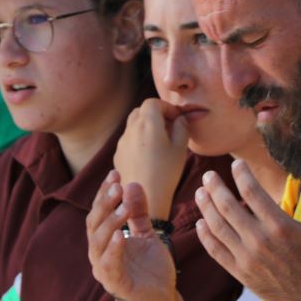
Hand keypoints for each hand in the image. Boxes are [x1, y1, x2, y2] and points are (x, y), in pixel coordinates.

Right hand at [87, 171, 177, 300]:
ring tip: (124, 206)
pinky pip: (109, 264)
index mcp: (105, 241)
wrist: (163, 300)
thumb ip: (139, 212)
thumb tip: (132, 184)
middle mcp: (99, 254)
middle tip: (117, 185)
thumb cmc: (151, 268)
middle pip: (94, 223)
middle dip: (105, 202)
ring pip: (98, 241)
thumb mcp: (148, 234)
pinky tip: (121, 235)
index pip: (99, 212)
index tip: (115, 173)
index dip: (104, 192)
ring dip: (111, 221)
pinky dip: (113, 249)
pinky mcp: (115, 284)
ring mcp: (104, 270)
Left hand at [114, 99, 188, 217]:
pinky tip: (149, 156)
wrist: (145, 198)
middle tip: (169, 127)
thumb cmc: (167, 172)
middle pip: (140, 111)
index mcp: (148, 124)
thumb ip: (182, 127)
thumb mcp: (181, 148)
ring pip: (133, 125)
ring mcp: (122, 143)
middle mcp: (131, 129)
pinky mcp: (118, 155)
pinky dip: (139, 139)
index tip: (176, 118)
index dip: (166, 107)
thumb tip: (180, 119)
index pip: (153, 102)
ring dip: (146, 126)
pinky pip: (128, 139)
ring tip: (160, 142)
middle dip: (155, 114)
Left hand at [195, 162, 300, 300]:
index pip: (252, 192)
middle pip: (228, 207)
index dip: (241, 175)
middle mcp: (260, 240)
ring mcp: (247, 258)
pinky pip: (216, 251)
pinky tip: (200, 223)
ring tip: (200, 193)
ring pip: (218, 227)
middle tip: (208, 176)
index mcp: (280, 226)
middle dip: (215, 188)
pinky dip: (205, 236)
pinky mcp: (240, 273)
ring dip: (206, 208)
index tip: (235, 165)